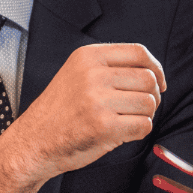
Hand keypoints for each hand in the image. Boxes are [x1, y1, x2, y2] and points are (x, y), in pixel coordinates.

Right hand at [0, 44, 165, 192]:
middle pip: (148, 79)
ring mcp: (98, 100)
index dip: (156, 68)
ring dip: (145, 115)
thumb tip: (152, 72)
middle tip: (140, 107)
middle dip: (153, 95)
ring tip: (126, 120)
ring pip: (149, 103)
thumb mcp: (78, 74)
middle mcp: (93, 74)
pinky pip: (143, 125)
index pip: (138, 52)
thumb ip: (109, 67)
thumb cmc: (60, 111)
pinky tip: (122, 132)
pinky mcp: (103, 126)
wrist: (34, 141)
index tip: (159, 82)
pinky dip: (139, 131)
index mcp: (88, 56)